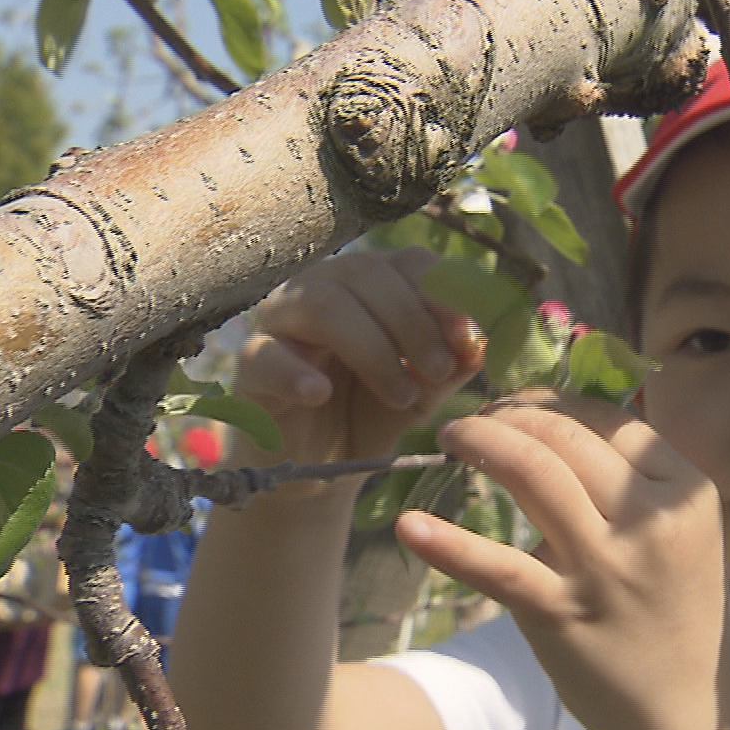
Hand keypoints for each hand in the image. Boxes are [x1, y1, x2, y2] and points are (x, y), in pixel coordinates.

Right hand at [236, 248, 481, 480]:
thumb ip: (450, 365)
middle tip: (438, 371)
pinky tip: (322, 394)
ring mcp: (281, 321)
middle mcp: (323, 288)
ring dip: (373, 349)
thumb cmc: (371, 413)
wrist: (320, 467)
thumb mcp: (423, 391)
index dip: (441, 294)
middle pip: (366, 273)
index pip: (408, 262)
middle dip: (412, 322)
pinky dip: (297, 372)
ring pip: (323, 305)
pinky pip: (266, 354)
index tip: (465, 339)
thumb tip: (479, 343)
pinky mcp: (250, 364)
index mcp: (370, 285)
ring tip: (401, 395)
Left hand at [394, 395, 729, 729]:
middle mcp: (651, 520)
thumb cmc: (675, 611)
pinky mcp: (563, 615)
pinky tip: (409, 527)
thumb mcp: (679, 533)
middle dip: (508, 416)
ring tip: (448, 439)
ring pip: (534, 472)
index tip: (515, 406)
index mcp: (685, 491)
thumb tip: (551, 425)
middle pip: (566, 436)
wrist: (685, 709)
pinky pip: (497, 567)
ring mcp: (606, 568)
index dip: (552, 402)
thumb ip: (631, 485)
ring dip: (482, 443)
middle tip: (472, 421)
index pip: (609, 419)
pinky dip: (448, 544)